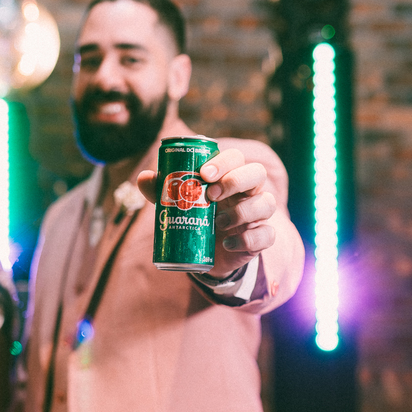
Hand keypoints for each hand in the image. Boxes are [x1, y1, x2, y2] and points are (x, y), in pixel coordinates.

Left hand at [138, 141, 278, 278]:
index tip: (204, 173)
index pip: (236, 158)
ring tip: (218, 222)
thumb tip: (143, 177)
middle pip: (257, 173)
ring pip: (267, 203)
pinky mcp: (261, 238)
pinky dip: (249, 239)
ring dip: (243, 211)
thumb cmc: (196, 217)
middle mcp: (250, 192)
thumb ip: (162, 190)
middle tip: (212, 194)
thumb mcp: (177, 203)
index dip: (224, 162)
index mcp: (230, 176)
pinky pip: (268, 235)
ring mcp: (258, 215)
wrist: (206, 253)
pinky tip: (228, 243)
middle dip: (236, 180)